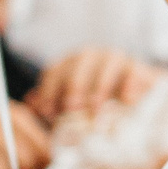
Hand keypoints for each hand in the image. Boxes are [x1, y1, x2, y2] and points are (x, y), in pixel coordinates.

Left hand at [28, 48, 151, 122]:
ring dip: (100, 88)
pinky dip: (128, 84)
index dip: (49, 91)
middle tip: (71, 108)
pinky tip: (126, 100)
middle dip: (73, 86)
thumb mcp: (71, 105)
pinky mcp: (137, 67)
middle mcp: (90, 56)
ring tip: (96, 110)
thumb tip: (31, 101)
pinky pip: (131, 71)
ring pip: (106, 64)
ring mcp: (114, 59)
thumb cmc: (97, 103)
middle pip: (78, 64)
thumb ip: (51, 103)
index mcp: (69, 64)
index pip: (54, 71)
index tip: (48, 111)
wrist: (136, 97)